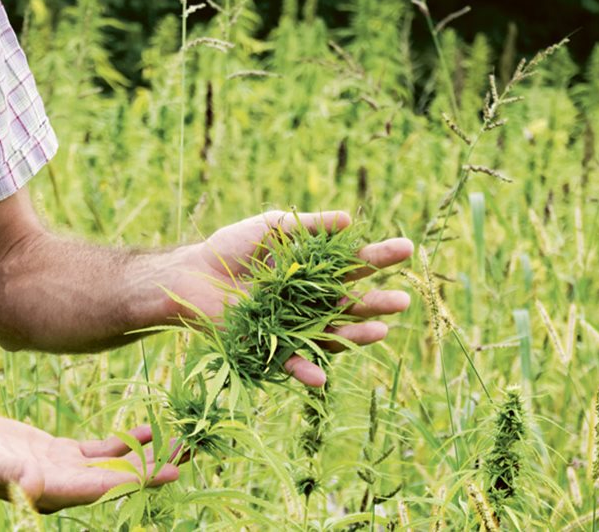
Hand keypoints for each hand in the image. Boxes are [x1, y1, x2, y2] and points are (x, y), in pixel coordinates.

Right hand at [0, 414, 178, 512]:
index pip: (106, 488)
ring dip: (147, 456)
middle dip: (154, 468)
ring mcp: (66, 471)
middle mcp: (66, 486)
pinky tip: (148, 430)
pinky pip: (102, 452)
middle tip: (190, 452)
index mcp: (54, 492)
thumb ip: (10, 473)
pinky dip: (125, 443)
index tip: (171, 473)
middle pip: (119, 480)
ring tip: (180, 443)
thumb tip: (33, 484)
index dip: (139, 481)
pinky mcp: (62, 455)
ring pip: (116, 466)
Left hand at [168, 210, 412, 385]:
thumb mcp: (272, 227)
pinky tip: (321, 377)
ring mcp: (295, 326)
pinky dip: (307, 371)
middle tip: (403, 300)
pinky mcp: (271, 347)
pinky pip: (293, 362)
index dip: (381, 256)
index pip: (356, 264)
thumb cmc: (230, 249)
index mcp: (315, 271)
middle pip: (353, 304)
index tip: (407, 247)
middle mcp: (312, 301)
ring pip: (334, 334)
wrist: (190, 277)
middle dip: (379, 303)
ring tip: (382, 332)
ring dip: (358, 336)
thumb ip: (308, 226)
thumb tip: (349, 220)